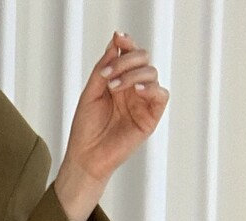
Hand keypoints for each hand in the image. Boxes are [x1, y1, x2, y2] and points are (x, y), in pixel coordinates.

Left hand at [65, 30, 169, 185]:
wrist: (85, 157)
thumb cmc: (85, 130)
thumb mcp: (90, 93)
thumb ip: (102, 69)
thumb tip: (115, 43)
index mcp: (119, 81)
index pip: (130, 55)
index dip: (127, 43)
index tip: (118, 38)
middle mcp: (133, 89)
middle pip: (143, 59)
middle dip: (127, 59)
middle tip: (108, 74)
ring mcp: (143, 102)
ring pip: (151, 73)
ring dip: (132, 74)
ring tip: (113, 88)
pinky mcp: (150, 117)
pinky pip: (161, 95)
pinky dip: (150, 88)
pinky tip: (135, 90)